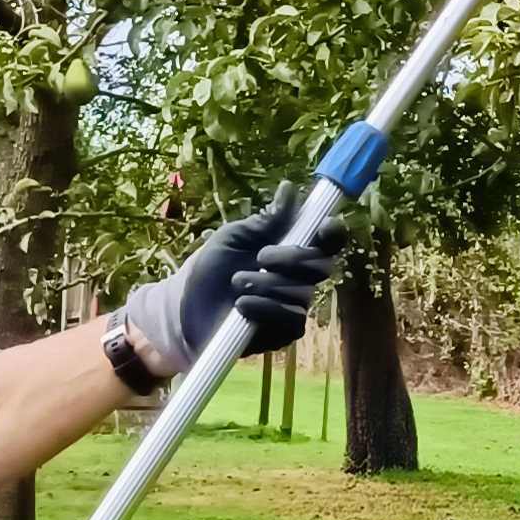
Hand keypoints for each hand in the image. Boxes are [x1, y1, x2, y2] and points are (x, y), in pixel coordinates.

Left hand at [112, 191, 339, 379]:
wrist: (186, 310)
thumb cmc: (211, 268)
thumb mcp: (232, 238)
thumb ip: (263, 220)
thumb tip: (289, 188)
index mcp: (291, 249)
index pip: (328, 240)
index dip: (333, 232)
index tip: (324, 227)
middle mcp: (300, 277)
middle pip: (321, 265)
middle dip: (292, 258)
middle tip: (261, 257)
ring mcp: (295, 305)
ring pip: (302, 293)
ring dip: (267, 285)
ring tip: (236, 284)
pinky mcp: (285, 331)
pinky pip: (292, 319)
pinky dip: (265, 308)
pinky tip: (242, 306)